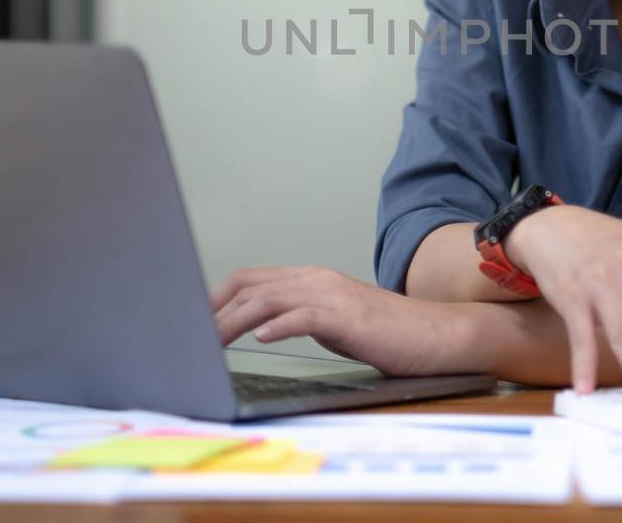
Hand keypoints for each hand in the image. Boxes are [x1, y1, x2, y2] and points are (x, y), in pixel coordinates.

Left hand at [210, 266, 470, 377]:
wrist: (434, 335)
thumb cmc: (384, 334)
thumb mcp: (332, 322)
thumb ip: (300, 317)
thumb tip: (260, 328)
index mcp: (311, 280)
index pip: (251, 279)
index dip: (216, 297)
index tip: (192, 320)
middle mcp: (316, 280)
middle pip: (250, 287)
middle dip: (213, 311)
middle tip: (187, 335)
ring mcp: (332, 295)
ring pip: (269, 300)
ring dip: (233, 321)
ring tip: (208, 341)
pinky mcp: (347, 317)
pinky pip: (305, 316)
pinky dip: (279, 325)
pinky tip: (260, 338)